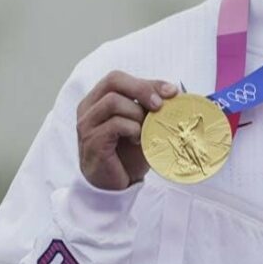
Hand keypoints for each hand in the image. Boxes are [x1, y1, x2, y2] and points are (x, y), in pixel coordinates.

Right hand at [76, 70, 178, 190]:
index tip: (172, 92)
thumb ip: (150, 108)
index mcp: (97, 99)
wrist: (115, 186)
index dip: (147, 82)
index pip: (119, 78)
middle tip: (160, 105)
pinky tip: (138, 140)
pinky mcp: (92, 141)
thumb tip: (175, 93)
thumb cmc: (127, 154)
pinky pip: (115, 125)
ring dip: (137, 113)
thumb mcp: (142, 125)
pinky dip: (133, 129)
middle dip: (142, 89)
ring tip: (145, 129)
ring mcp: (87, 125)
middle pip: (113, 80)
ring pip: (113, 101)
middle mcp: (88, 108)